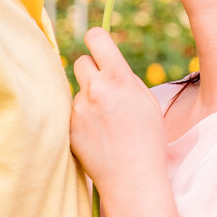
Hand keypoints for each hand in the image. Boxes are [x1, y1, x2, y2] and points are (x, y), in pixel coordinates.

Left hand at [70, 27, 167, 195]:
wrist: (133, 178)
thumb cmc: (147, 138)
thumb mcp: (147, 101)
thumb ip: (125, 78)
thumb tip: (106, 63)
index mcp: (118, 78)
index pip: (96, 38)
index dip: (96, 39)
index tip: (97, 44)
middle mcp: (95, 89)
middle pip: (81, 62)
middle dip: (92, 71)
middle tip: (104, 88)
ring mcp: (79, 109)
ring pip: (78, 90)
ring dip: (89, 99)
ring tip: (107, 123)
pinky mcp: (69, 127)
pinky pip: (74, 112)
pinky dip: (83, 119)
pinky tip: (99, 136)